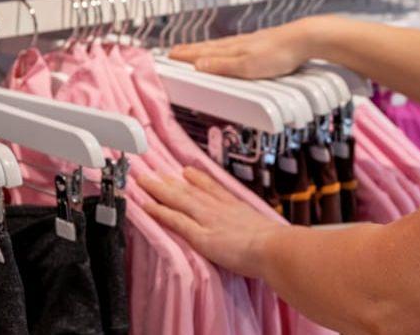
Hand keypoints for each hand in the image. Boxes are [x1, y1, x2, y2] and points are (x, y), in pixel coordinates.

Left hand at [138, 168, 281, 278]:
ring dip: (159, 189)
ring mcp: (208, 220)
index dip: (198, 179)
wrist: (274, 247)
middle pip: (191, 190)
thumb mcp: (268, 228)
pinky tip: (147, 206)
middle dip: (172, 181)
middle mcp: (220, 209)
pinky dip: (160, 211)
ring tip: (143, 181)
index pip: (212, 189)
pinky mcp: (200, 235)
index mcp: (236, 207)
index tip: (187, 172)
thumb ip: (259, 229)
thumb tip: (266, 236)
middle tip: (156, 172)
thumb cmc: (276, 244)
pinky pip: (175, 220)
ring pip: (178, 200)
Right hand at [166, 16, 324, 78]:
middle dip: (191, 50)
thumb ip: (222, 65)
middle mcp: (239, 43)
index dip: (186, 55)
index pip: (203, 52)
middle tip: (176, 51)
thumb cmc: (279, 53)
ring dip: (206, 48)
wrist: (305, 39)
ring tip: (197, 50)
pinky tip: (230, 50)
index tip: (170, 55)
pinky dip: (224, 48)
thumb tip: (198, 65)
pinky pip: (236, 46)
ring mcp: (251, 42)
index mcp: (232, 48)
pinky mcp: (263, 44)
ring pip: (222, 46)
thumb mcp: (247, 65)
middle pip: (210, 47)